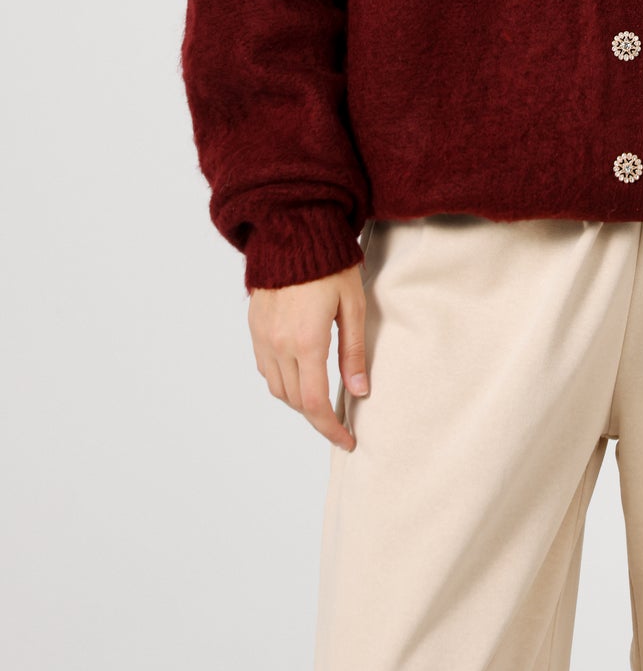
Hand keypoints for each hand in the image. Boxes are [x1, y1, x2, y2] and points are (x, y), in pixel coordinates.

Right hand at [248, 262, 370, 450]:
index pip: (315, 403)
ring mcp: (263, 336)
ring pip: (277, 388)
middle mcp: (279, 344)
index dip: (331, 429)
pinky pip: (265, 368)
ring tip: (322, 398)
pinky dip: (282, 380)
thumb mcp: (353, 305)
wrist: (293, 230)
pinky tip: (300, 374)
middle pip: (295, 401)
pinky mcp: (254, 327)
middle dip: (318, 417)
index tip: (347, 440)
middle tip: (341, 420)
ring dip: (299, 400)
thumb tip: (360, 392)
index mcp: (307, 341)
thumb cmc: (330, 264)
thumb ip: (354, 352)